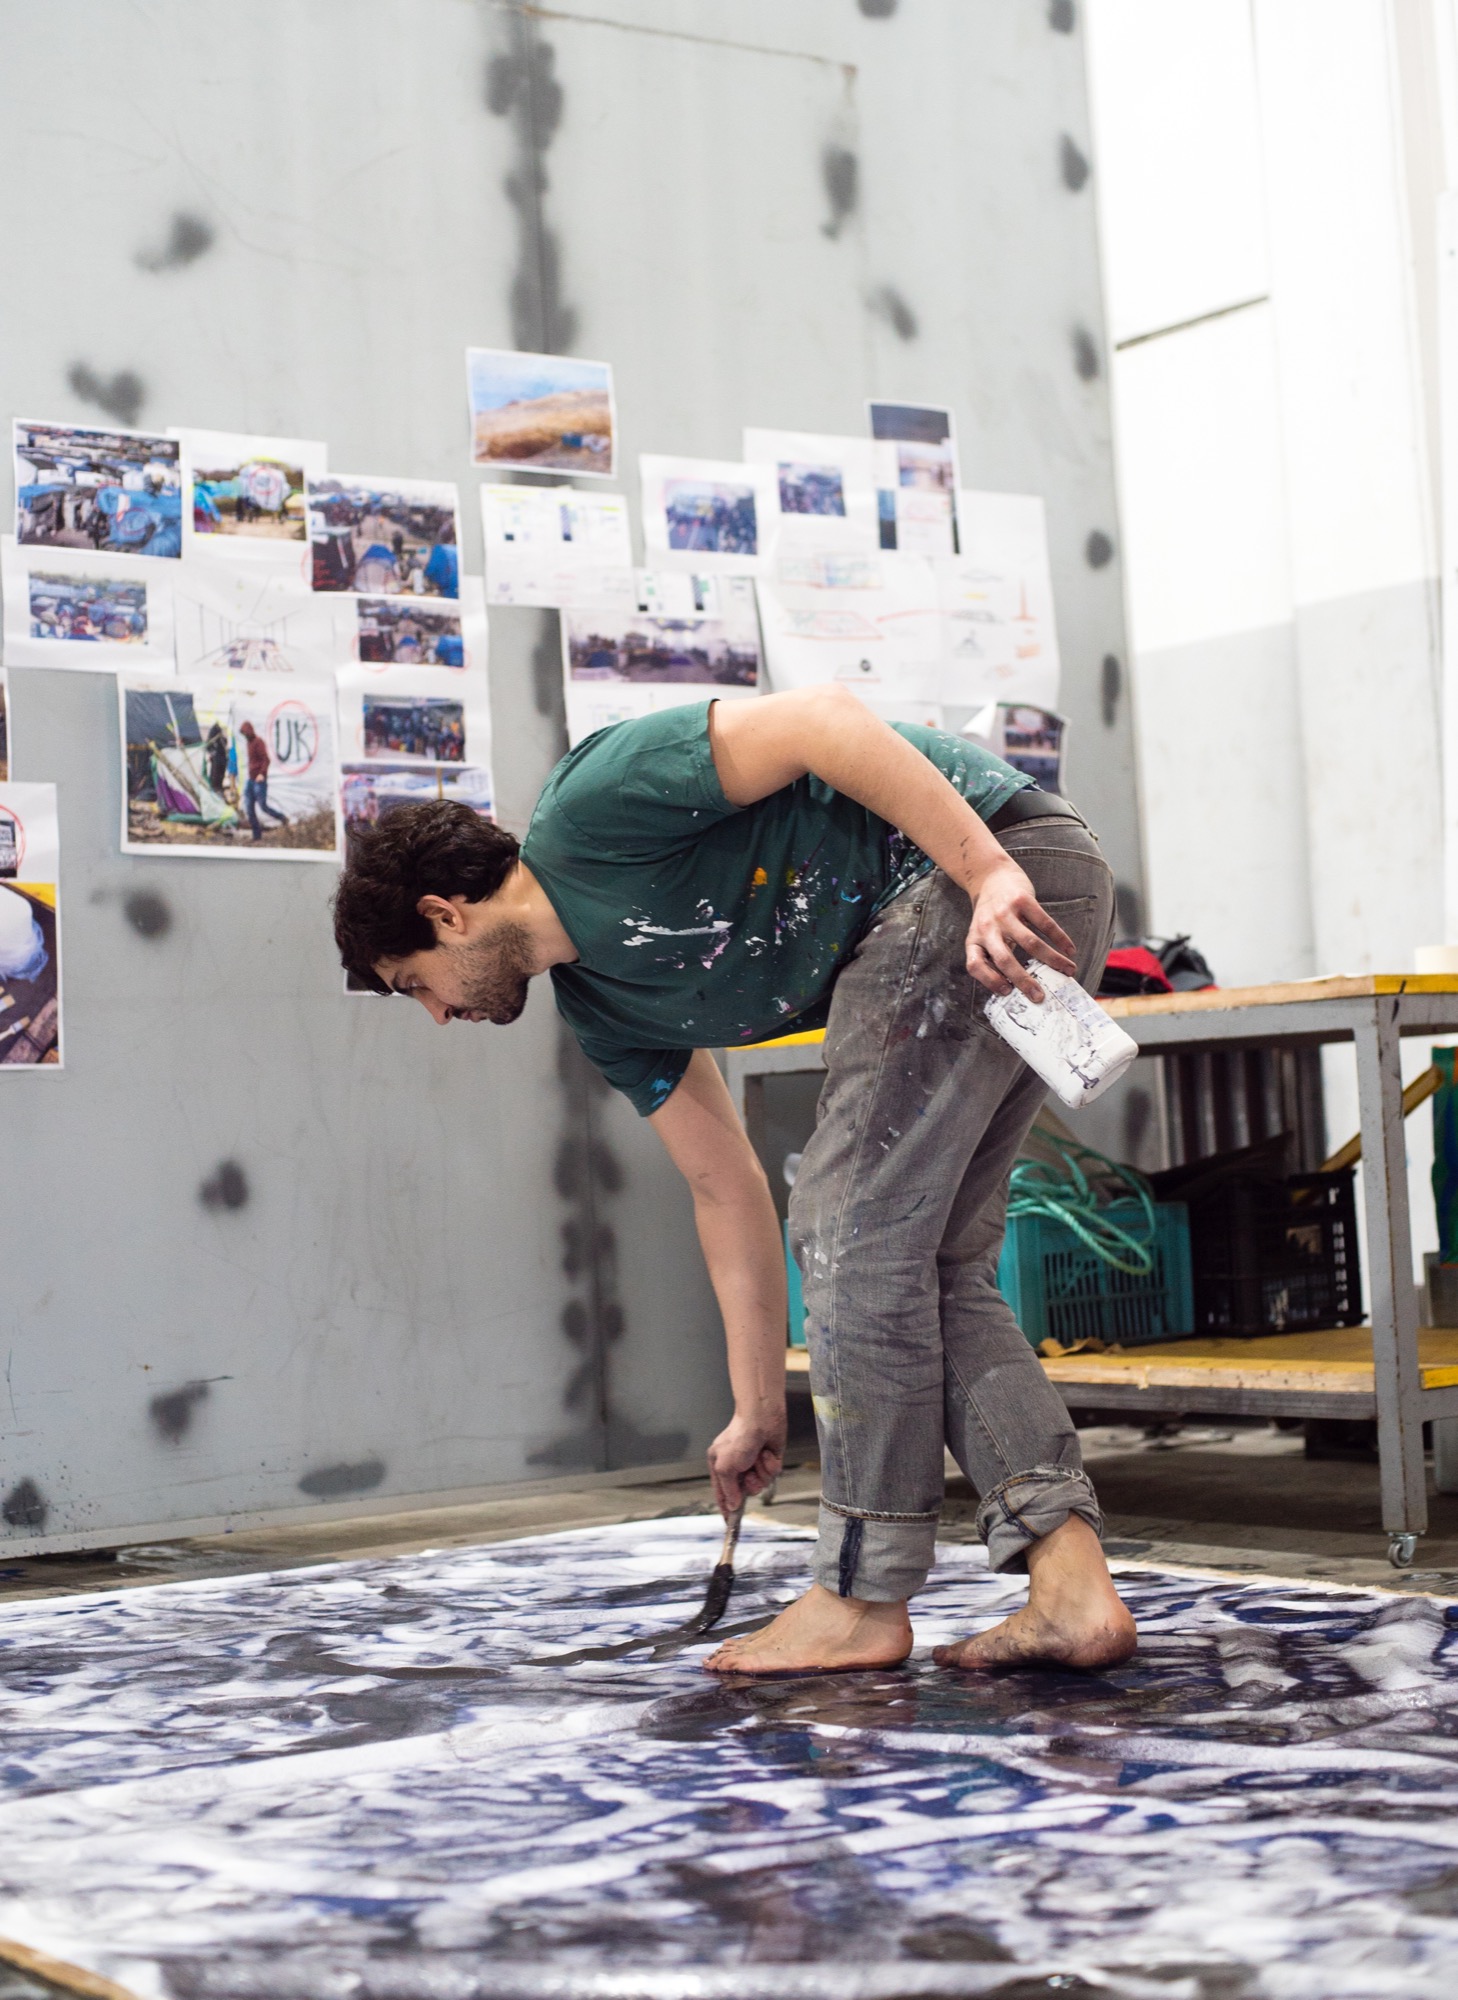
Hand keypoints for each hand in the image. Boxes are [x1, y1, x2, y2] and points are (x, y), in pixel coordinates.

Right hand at [707, 1405, 785, 1515]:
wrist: (763, 1418)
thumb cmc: (740, 1438)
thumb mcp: (725, 1466)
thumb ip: (728, 1489)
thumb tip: (732, 1505)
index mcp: (720, 1465)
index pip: (722, 1493)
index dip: (726, 1508)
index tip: (730, 1524)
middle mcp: (737, 1466)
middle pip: (744, 1492)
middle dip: (749, 1485)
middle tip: (749, 1474)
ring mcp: (754, 1464)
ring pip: (760, 1484)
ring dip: (761, 1474)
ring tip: (758, 1459)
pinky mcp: (770, 1460)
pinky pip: (772, 1474)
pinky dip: (770, 1465)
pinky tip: (767, 1453)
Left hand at [965, 856, 1076, 1001]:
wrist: (991, 877)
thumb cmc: (989, 914)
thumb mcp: (981, 935)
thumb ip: (991, 955)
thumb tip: (1016, 986)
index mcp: (974, 940)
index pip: (975, 965)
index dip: (989, 981)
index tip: (1008, 991)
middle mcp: (987, 928)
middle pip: (1005, 959)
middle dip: (1024, 981)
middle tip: (1040, 996)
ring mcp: (1005, 913)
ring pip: (1031, 943)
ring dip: (1052, 960)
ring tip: (1069, 970)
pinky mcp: (1022, 900)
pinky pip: (1045, 923)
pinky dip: (1060, 938)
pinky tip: (1070, 949)